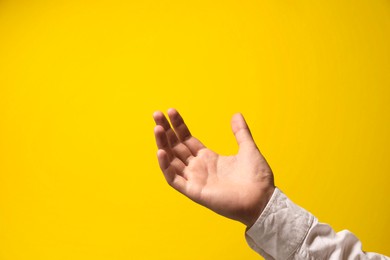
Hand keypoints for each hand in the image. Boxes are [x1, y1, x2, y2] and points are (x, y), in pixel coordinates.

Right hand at [153, 109, 274, 226]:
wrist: (263, 200)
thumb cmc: (257, 178)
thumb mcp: (248, 149)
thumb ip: (240, 132)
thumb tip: (236, 114)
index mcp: (209, 158)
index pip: (187, 139)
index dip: (178, 126)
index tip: (171, 111)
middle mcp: (199, 168)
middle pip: (176, 147)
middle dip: (165, 131)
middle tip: (157, 114)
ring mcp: (195, 179)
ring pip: (172, 160)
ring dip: (163, 144)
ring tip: (157, 128)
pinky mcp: (195, 191)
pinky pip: (174, 179)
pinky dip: (166, 167)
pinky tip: (161, 152)